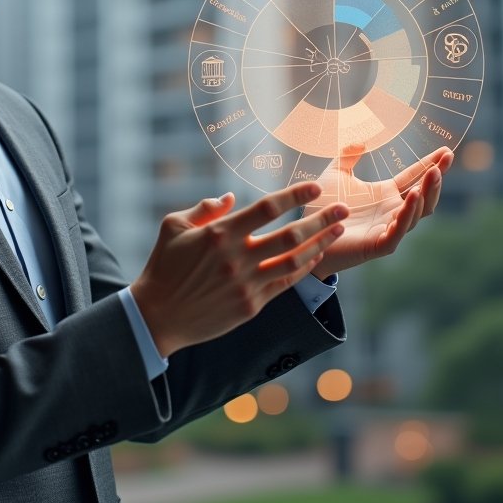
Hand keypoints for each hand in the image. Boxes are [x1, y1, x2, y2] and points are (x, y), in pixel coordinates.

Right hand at [131, 182, 348, 357]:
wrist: (157, 315)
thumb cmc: (163, 266)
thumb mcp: (173, 226)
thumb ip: (204, 209)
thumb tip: (229, 197)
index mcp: (219, 233)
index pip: (265, 208)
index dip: (294, 195)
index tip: (315, 186)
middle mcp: (237, 258)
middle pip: (291, 235)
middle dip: (322, 219)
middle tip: (344, 207)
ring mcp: (246, 284)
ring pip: (295, 261)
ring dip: (321, 243)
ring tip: (338, 230)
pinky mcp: (250, 305)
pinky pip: (285, 283)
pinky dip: (304, 268)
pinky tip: (315, 257)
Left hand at [305, 144, 453, 276]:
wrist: (306, 236)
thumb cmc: (322, 209)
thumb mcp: (335, 176)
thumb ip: (347, 158)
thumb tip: (360, 142)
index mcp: (385, 194)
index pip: (414, 177)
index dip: (430, 164)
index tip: (446, 150)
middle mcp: (392, 211)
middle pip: (423, 195)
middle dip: (435, 178)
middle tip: (445, 160)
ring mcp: (388, 228)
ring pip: (417, 213)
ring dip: (425, 194)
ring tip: (432, 175)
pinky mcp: (378, 244)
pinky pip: (398, 231)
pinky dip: (407, 215)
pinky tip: (413, 198)